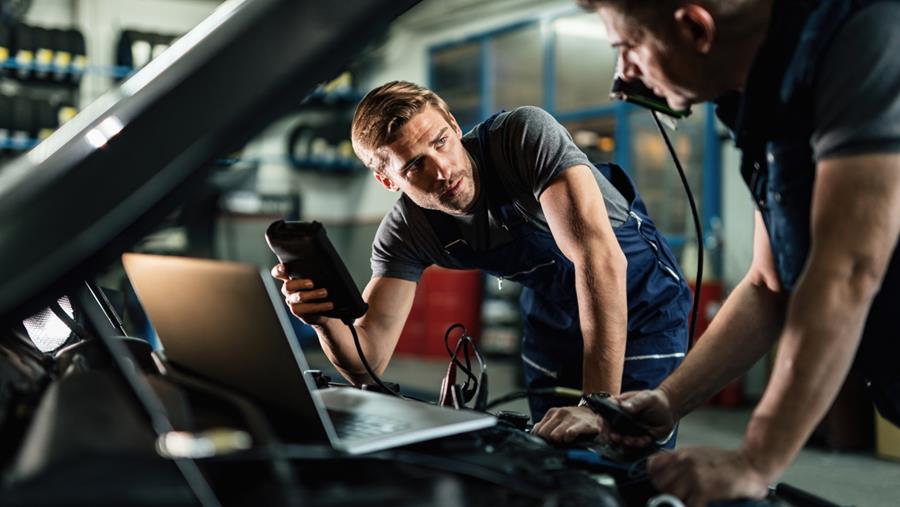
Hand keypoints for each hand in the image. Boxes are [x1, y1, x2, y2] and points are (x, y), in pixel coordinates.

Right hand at [271, 264, 333, 324]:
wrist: (324, 307)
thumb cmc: (319, 286)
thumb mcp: (315, 276)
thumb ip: (312, 270)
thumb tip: (323, 262)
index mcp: (289, 278)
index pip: (277, 273)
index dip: (278, 270)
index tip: (284, 268)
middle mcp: (288, 290)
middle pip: (288, 286)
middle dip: (300, 283)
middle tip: (312, 283)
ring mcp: (292, 301)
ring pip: (299, 297)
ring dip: (313, 294)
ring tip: (325, 292)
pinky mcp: (299, 312)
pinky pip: (307, 309)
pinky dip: (320, 306)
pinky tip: (329, 304)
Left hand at [531, 406, 601, 442]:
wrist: (595, 411)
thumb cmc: (575, 418)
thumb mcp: (558, 418)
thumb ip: (546, 424)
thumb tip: (534, 432)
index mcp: (552, 412)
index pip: (537, 430)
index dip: (540, 439)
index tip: (545, 443)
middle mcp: (560, 413)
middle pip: (544, 434)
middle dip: (549, 441)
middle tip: (556, 443)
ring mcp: (571, 418)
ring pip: (554, 436)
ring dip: (558, 442)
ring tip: (564, 442)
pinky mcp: (582, 424)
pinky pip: (569, 434)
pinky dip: (568, 439)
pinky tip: (571, 440)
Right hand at [603, 390, 675, 447]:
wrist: (669, 410)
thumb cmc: (655, 400)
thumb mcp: (646, 398)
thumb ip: (636, 402)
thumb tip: (624, 407)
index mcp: (618, 408)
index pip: (604, 415)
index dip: (601, 423)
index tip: (602, 428)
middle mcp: (620, 420)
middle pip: (610, 430)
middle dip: (612, 436)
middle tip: (617, 438)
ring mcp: (628, 430)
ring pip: (622, 440)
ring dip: (627, 442)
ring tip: (636, 440)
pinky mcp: (637, 438)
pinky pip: (635, 445)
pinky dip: (640, 444)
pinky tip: (647, 438)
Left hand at [648, 447, 769, 506]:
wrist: (750, 464)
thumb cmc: (725, 462)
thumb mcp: (698, 454)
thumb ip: (680, 463)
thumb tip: (665, 475)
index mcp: (681, 453)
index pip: (652, 465)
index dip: (655, 477)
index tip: (661, 484)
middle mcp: (684, 462)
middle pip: (659, 483)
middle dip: (666, 492)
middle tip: (679, 495)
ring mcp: (694, 476)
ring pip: (671, 495)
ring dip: (679, 501)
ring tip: (690, 500)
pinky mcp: (704, 490)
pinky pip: (687, 505)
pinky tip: (699, 504)